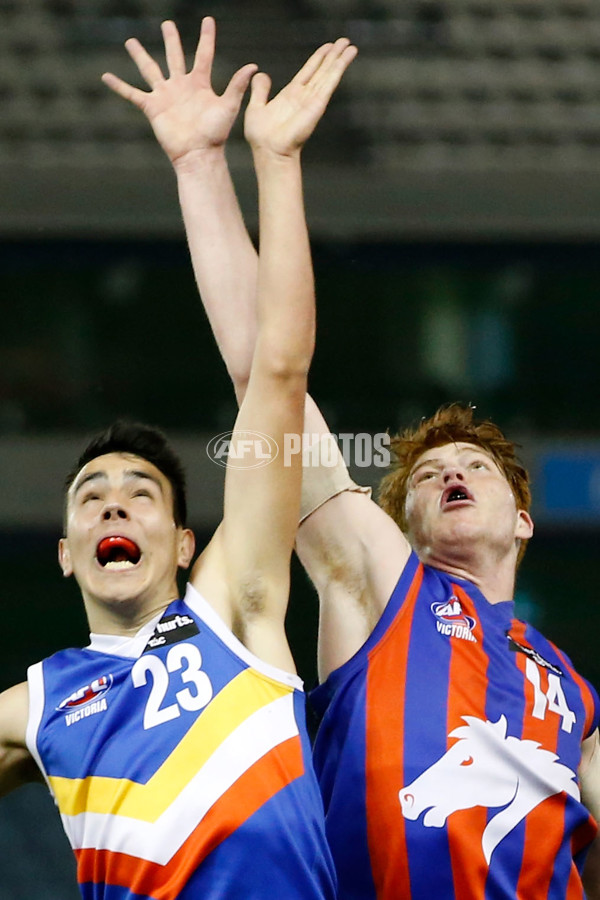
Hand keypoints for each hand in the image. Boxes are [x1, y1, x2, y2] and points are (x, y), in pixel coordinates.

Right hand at [101, 17, 256, 165]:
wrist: (198, 154)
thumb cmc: (215, 134)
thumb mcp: (228, 106)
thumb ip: (237, 85)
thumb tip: (253, 66)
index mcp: (200, 83)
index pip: (203, 54)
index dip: (206, 37)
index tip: (208, 20)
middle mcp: (181, 86)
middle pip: (174, 56)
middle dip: (171, 40)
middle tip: (167, 24)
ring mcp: (165, 96)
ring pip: (150, 69)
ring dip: (140, 55)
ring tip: (130, 41)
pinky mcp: (152, 107)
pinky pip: (132, 94)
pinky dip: (119, 86)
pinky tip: (106, 76)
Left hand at [244, 38, 357, 158]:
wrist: (269, 151)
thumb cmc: (262, 137)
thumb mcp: (256, 107)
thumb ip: (260, 90)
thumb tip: (260, 74)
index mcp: (291, 95)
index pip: (308, 72)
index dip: (318, 59)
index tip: (328, 47)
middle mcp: (304, 96)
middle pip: (322, 70)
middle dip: (333, 55)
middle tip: (344, 41)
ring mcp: (312, 100)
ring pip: (328, 74)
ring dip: (340, 59)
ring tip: (350, 45)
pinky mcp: (317, 104)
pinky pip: (329, 82)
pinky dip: (338, 69)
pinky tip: (345, 58)